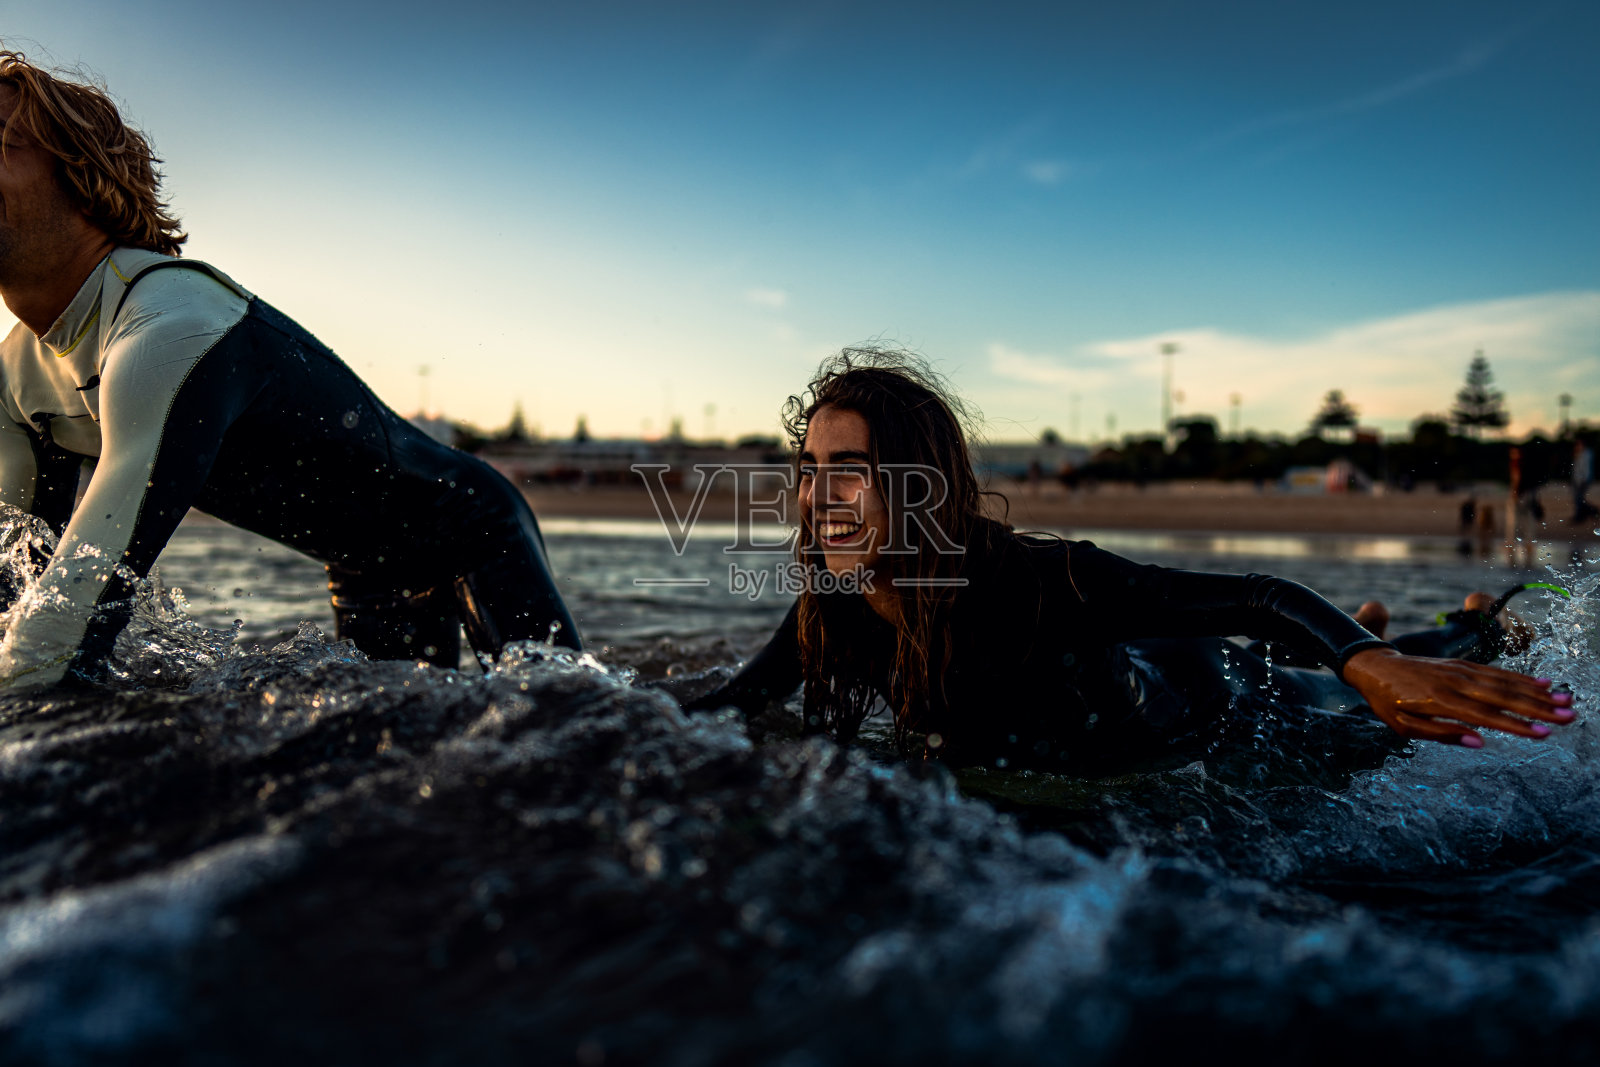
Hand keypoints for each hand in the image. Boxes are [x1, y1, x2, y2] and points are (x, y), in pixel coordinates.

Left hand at [1342, 647, 1573, 746]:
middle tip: (1568, 717)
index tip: (1542, 734)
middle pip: (1502, 697)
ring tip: (1564, 702)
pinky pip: (1494, 672)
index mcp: (1440, 701)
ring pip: (1503, 682)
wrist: (1374, 666)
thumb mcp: (1404, 726)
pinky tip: (1542, 684)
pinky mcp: (1461, 664)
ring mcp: (1459, 670)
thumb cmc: (1388, 703)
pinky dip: (1519, 678)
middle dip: (1537, 708)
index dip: (1516, 725)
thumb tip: (1478, 743)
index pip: (1485, 716)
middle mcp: (1454, 683)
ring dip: (1536, 693)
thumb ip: (1440, 734)